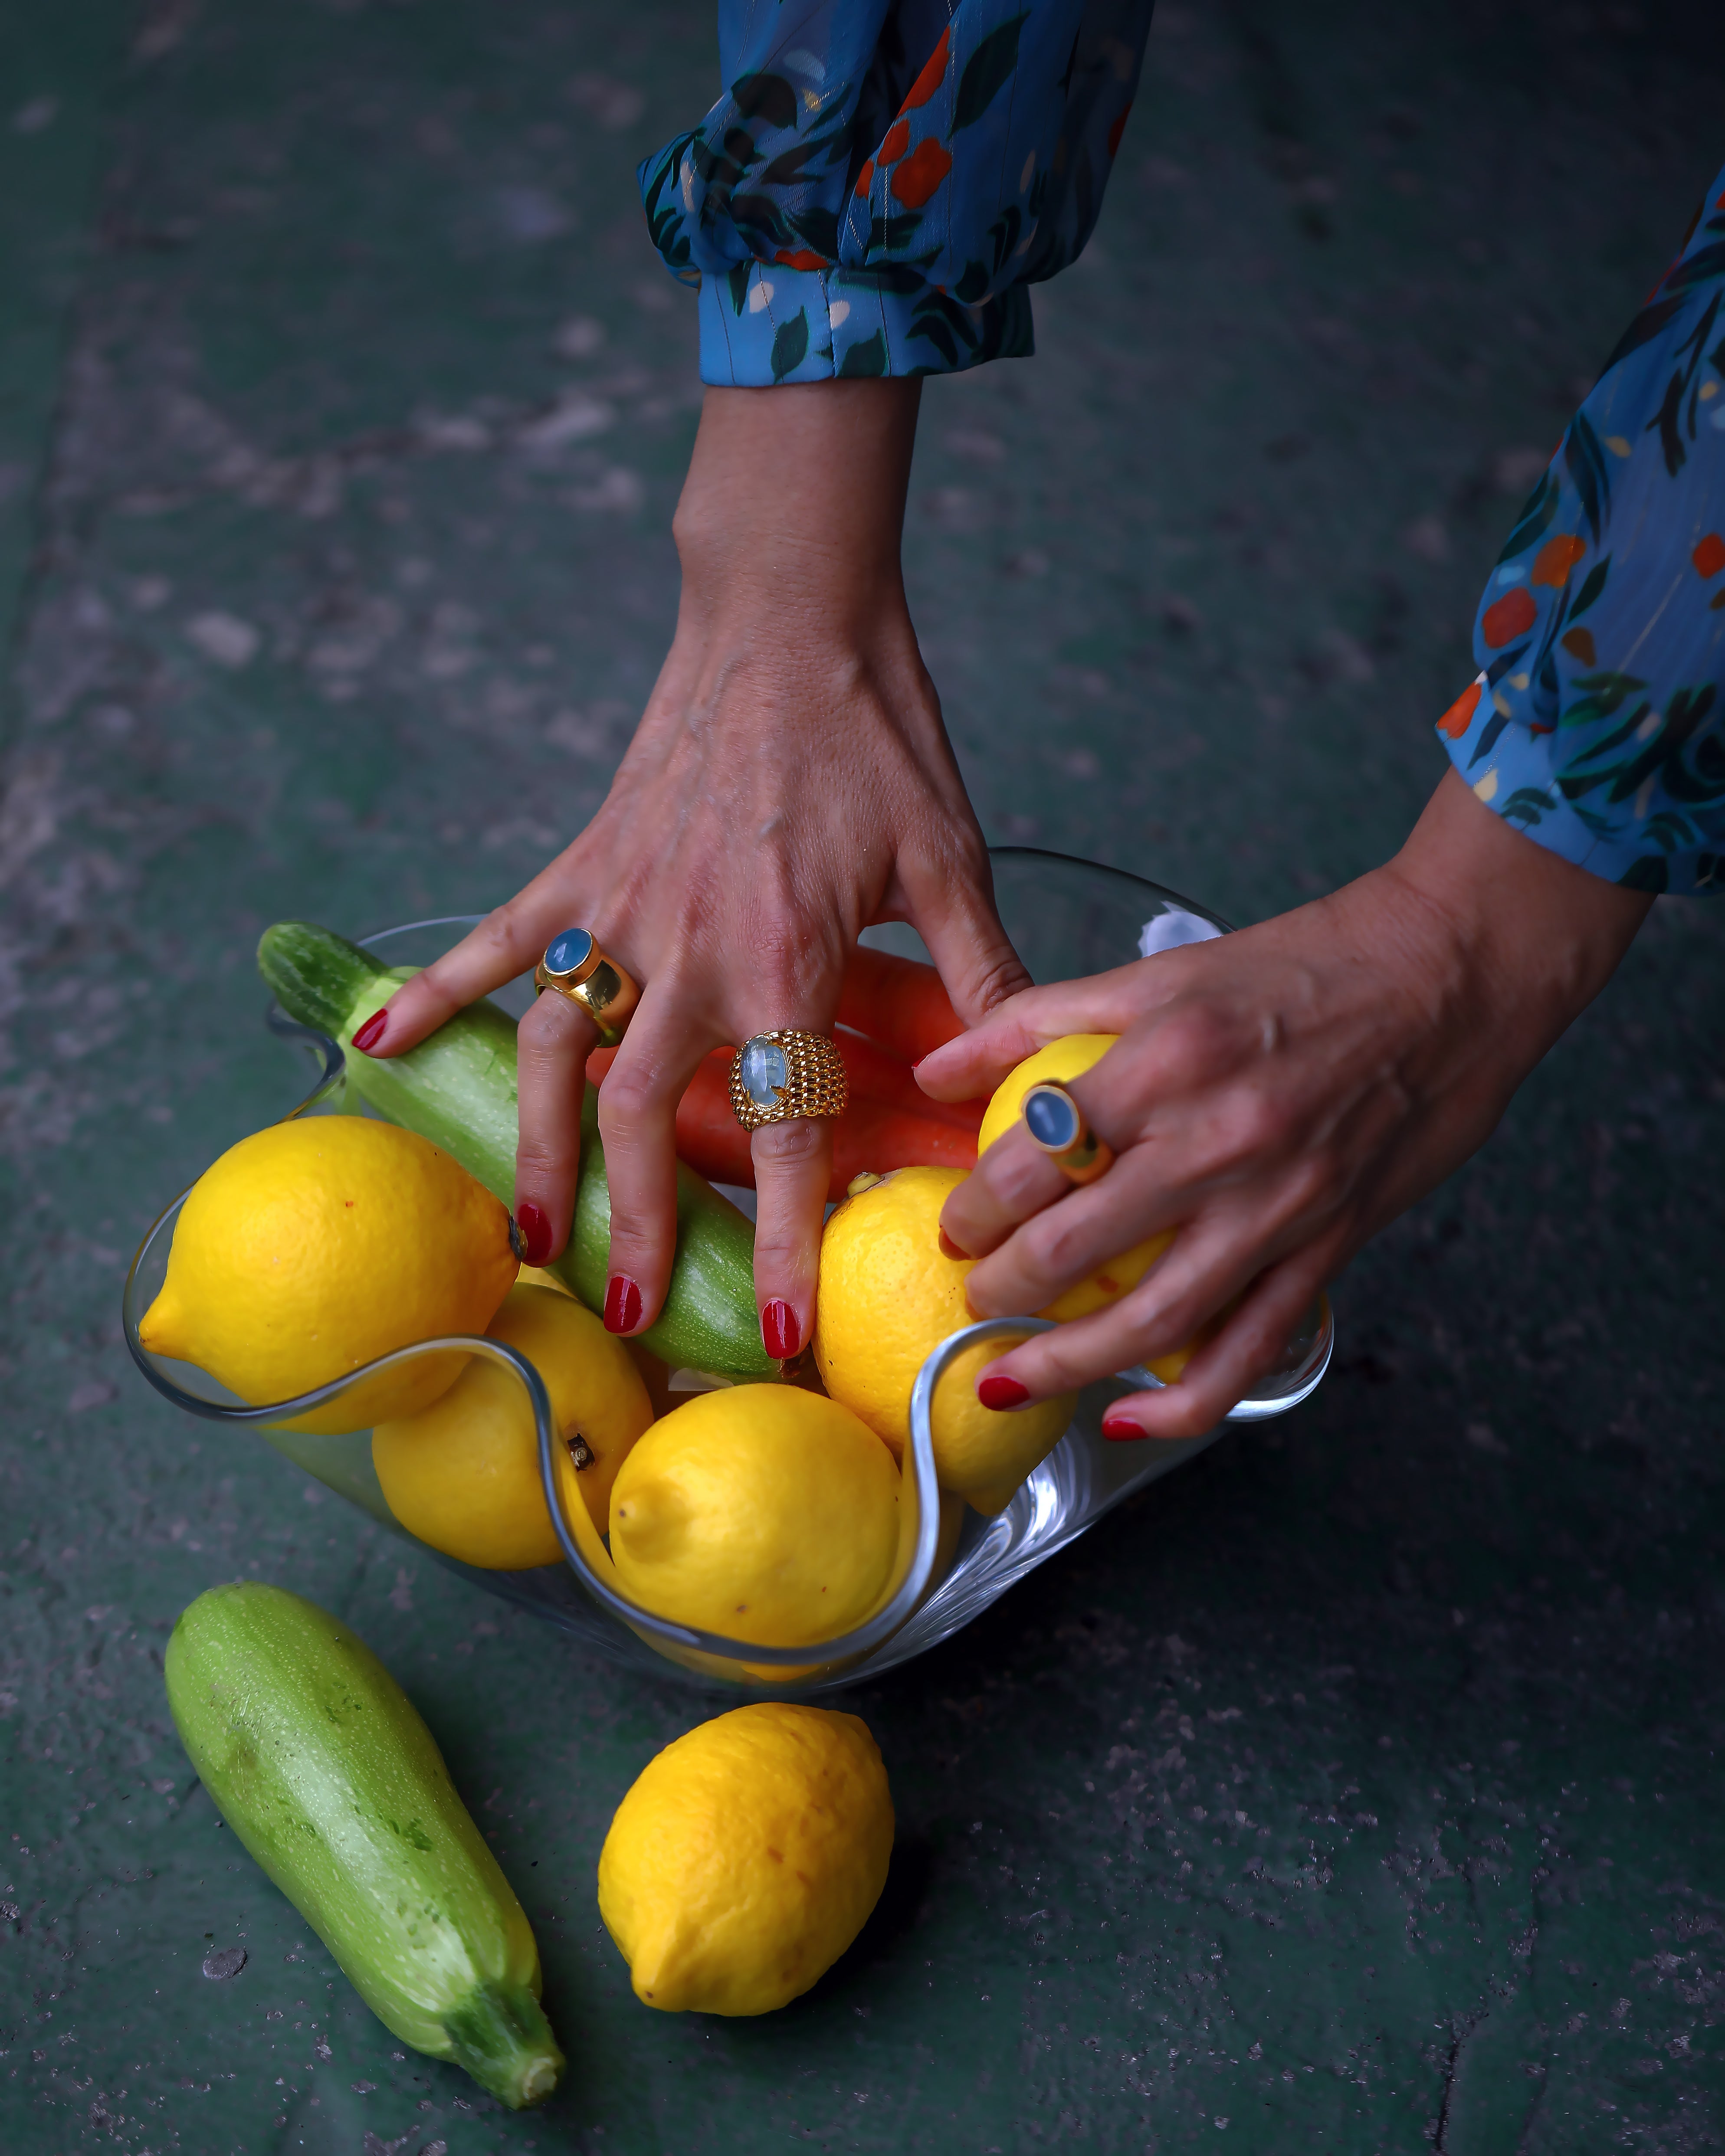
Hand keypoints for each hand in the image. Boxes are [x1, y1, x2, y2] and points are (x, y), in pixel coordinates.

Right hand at [353, 380, 1028, 1356]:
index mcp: (786, 962)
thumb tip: (1019, 1064)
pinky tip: (381, 1040)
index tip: (785, 1333)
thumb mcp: (948, 859)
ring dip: (534, 1147)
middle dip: (637, 1227)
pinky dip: (439, 988)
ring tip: (526, 1228)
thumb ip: (978, 974)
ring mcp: (624, 907)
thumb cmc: (878, 733)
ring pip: (557, 1053)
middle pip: (642, 1120)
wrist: (794, 613)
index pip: (786, 1133)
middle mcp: (690, 951)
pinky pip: (502, 937)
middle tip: (631, 1310)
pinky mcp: (588, 861)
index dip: (789, 1241)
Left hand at [918, 771, 1651, 1437]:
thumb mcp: (1164, 972)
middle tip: (971, 1298)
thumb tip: (937, 1068)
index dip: (977, 1205)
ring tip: (1008, 1381)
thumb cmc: (1308, 961)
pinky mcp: (1333, 1243)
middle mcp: (1220, 1140)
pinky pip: (1250, 1344)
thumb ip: (1040, 1017)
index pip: (1037, 1157)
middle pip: (1078, 1246)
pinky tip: (1129, 1420)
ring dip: (1069, 1363)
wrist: (1453, 970)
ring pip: (1156, 1318)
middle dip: (1002, 1289)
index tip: (956, 1226)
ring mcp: (1281, 1203)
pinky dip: (1186, 1398)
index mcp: (1169, 1060)